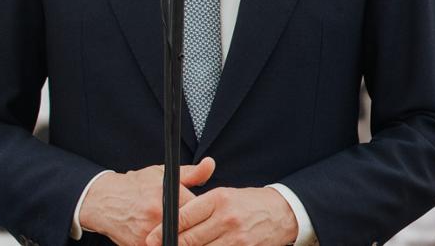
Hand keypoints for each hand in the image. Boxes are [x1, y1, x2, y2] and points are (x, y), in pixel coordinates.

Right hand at [81, 157, 215, 245]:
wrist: (103, 201)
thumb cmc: (137, 186)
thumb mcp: (164, 174)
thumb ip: (191, 173)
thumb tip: (210, 164)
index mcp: (168, 197)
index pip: (200, 211)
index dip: (204, 213)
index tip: (203, 212)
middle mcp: (158, 217)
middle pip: (190, 230)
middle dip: (195, 227)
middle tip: (193, 223)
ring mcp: (148, 235)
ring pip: (177, 241)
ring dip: (181, 238)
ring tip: (178, 229)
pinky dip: (166, 243)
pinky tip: (166, 237)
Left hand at [146, 184, 298, 245]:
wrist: (283, 212)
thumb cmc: (249, 203)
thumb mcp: (225, 194)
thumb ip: (198, 207)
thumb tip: (171, 221)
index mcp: (219, 199)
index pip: (183, 216)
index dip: (163, 230)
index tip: (151, 238)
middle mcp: (226, 218)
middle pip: (188, 239)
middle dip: (171, 245)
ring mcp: (235, 237)